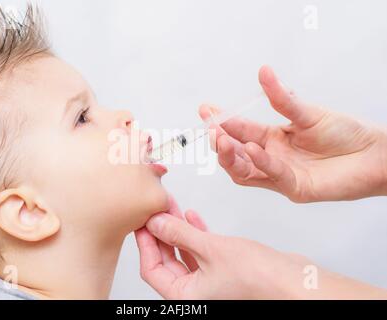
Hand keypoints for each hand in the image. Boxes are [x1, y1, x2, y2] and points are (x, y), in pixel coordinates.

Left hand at [135, 198, 386, 298]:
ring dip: (178, 229)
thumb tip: (155, 222)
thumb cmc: (259, 277)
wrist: (293, 281)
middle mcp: (195, 293)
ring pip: (184, 253)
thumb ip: (179, 234)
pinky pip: (201, 251)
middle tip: (155, 209)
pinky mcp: (223, 270)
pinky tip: (193, 216)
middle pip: (166, 260)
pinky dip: (195, 234)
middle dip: (161, 232)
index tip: (141, 221)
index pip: (152, 269)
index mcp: (185, 297)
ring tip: (172, 206)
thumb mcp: (211, 249)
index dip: (145, 243)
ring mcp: (209, 282)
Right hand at [199, 65, 386, 201]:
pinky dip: (261, 162)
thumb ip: (283, 98)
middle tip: (211, 127)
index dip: (221, 121)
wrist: (374, 154)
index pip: (239, 130)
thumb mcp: (308, 112)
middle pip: (235, 155)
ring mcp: (280, 175)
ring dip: (230, 156)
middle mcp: (271, 158)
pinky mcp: (295, 188)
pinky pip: (273, 176)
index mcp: (271, 139)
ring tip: (220, 139)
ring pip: (245, 171)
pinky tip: (251, 148)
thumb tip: (264, 72)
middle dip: (219, 141)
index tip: (206, 109)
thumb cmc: (344, 133)